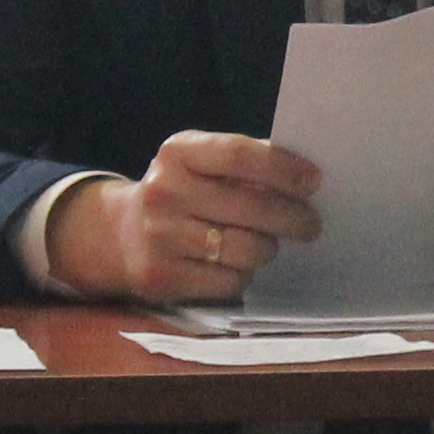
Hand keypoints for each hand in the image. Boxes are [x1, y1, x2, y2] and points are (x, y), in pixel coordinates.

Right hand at [49, 132, 323, 302]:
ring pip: (244, 249)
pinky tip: (240, 266)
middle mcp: (164, 191)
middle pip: (250, 207)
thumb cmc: (183, 193)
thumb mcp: (201, 164)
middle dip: (292, 218)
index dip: (283, 168)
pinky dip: (244, 275)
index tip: (314, 181)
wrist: (119, 234)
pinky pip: (228, 281)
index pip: (239, 155)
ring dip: (268, 249)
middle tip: (311, 224)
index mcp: (178, 152)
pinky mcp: (161, 277)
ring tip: (270, 245)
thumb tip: (306, 181)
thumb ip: (245, 165)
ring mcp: (159, 237)